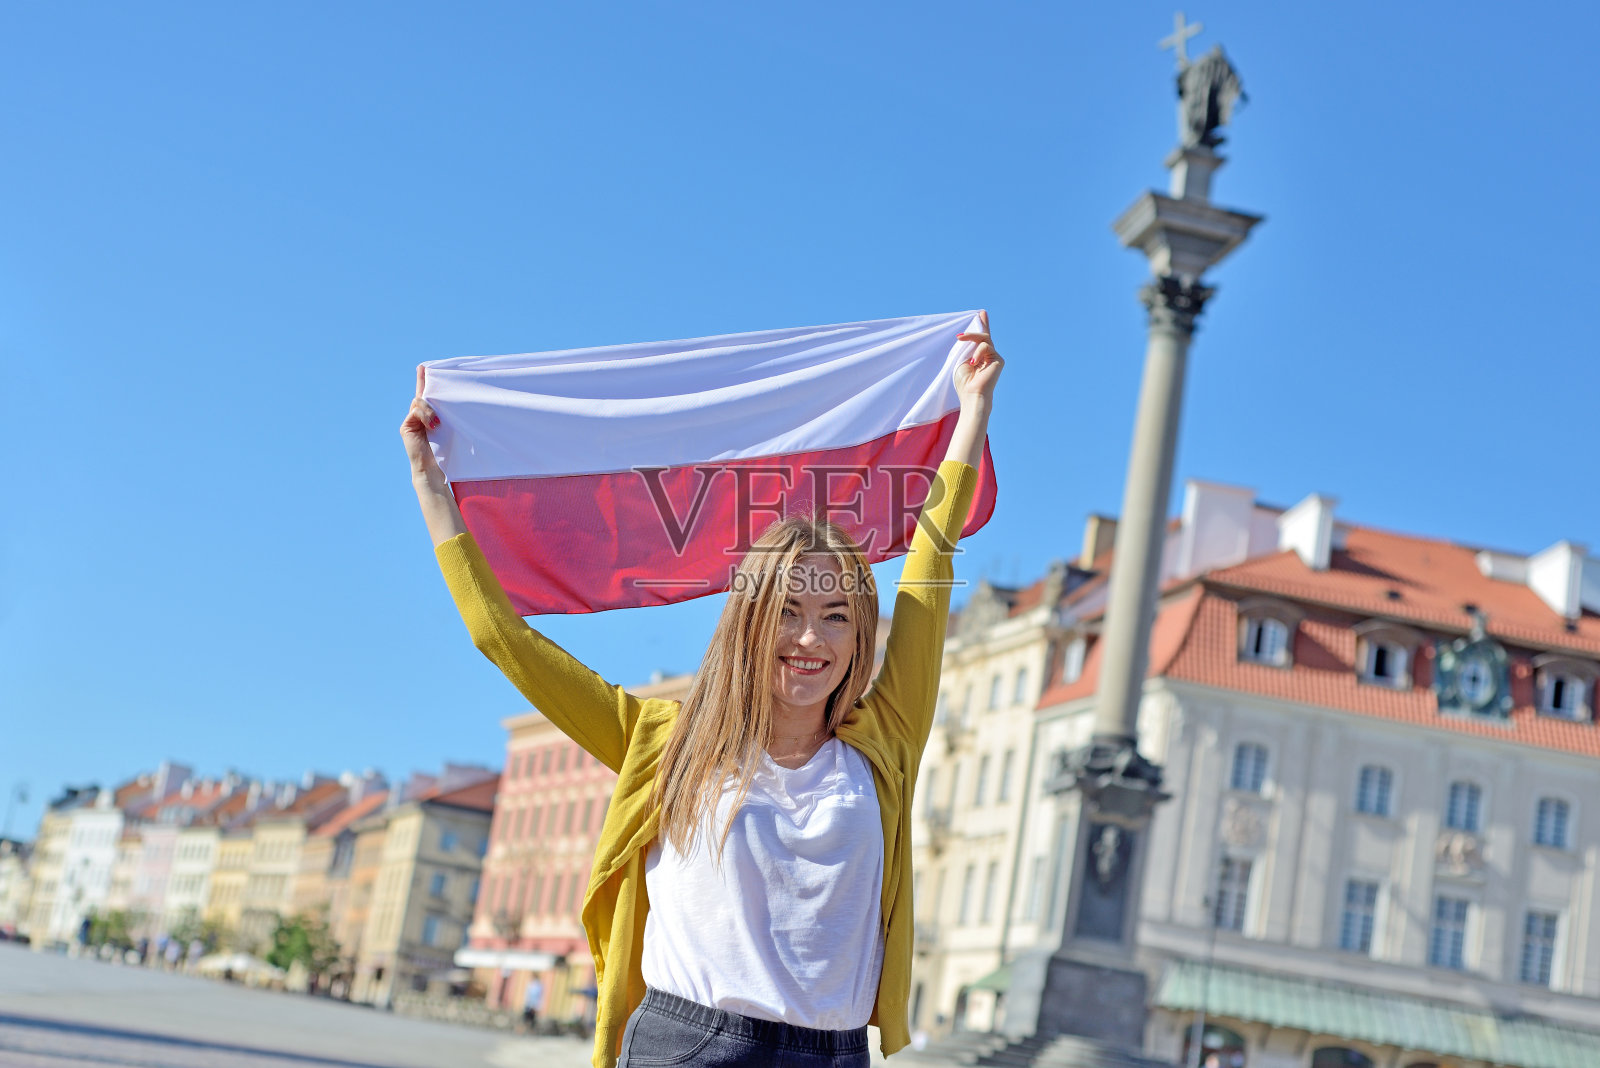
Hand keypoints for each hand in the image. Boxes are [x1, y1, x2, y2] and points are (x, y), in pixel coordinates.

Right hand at [401, 364, 441, 478]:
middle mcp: (419, 416)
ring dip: (429, 408)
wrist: (436, 469)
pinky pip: (415, 411)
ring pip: (418, 402)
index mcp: (430, 416)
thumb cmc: (448, 451)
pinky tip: (433, 425)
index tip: (423, 367)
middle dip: (423, 383)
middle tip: (423, 369)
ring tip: (438, 422)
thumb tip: (455, 400)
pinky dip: (425, 415)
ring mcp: (411, 421)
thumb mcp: (451, 428)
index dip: (424, 380)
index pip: (426, 395)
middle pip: (422, 395)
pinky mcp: (406, 426)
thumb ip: (448, 415)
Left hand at [954, 310, 1002, 406]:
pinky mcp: (999, 359)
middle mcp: (989, 356)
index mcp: (979, 356)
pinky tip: (973, 363)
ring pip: (984, 339)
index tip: (982, 313)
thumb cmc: (964, 382)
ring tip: (964, 352)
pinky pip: (986, 347)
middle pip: (983, 336)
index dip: (983, 325)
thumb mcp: (961, 360)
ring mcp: (995, 357)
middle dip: (971, 333)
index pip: (982, 339)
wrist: (972, 394)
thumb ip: (966, 347)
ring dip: (971, 340)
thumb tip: (966, 335)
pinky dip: (977, 353)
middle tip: (959, 337)